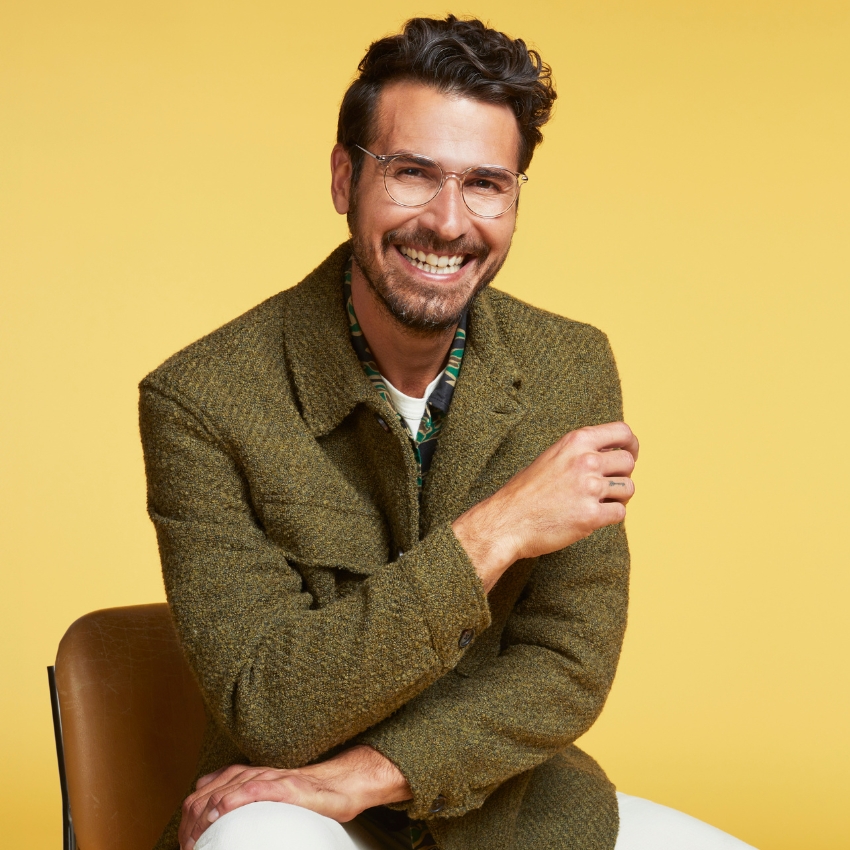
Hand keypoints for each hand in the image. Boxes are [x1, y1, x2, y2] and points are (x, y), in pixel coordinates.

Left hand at [178, 746, 410, 849]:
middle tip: (189, 843)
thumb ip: (242, 798)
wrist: (339, 786)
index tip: (184, 840)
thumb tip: (214, 815)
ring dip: (208, 810)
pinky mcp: (287, 786)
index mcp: (247, 777)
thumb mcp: (266, 795)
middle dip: (194, 817)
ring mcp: (271, 778)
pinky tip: (223, 806)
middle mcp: (255, 774)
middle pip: (211, 789)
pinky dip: (237, 796)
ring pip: (229, 786)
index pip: (205, 788)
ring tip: (197, 831)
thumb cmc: (304, 797)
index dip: (189, 814)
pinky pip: (257, 787)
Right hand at [453, 421, 638, 589]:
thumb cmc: (525, 492)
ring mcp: (589, 488)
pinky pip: (620, 513)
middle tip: (607, 486)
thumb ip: (580, 452)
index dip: (631, 444)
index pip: (622, 432)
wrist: (505, 522)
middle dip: (621, 475)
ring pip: (628, 488)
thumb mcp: (551, 457)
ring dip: (617, 497)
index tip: (629, 455)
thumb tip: (611, 453)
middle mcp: (585, 461)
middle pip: (628, 462)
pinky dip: (609, 517)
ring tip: (596, 503)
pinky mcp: (591, 516)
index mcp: (575, 441)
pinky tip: (591, 517)